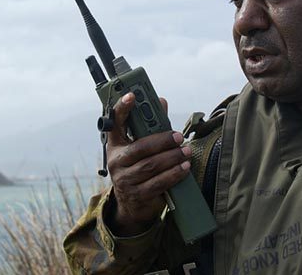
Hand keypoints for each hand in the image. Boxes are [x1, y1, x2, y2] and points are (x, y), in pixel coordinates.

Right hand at [105, 93, 191, 235]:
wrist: (131, 205)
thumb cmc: (138, 168)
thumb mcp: (140, 147)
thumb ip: (151, 126)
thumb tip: (161, 102)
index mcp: (115, 145)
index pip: (115, 123)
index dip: (122, 108)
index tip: (132, 96)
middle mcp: (116, 161)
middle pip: (140, 148)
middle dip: (162, 141)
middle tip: (179, 137)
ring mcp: (125, 180)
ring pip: (150, 166)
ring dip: (171, 158)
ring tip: (186, 152)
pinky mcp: (137, 195)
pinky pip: (158, 183)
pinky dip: (173, 175)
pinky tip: (184, 168)